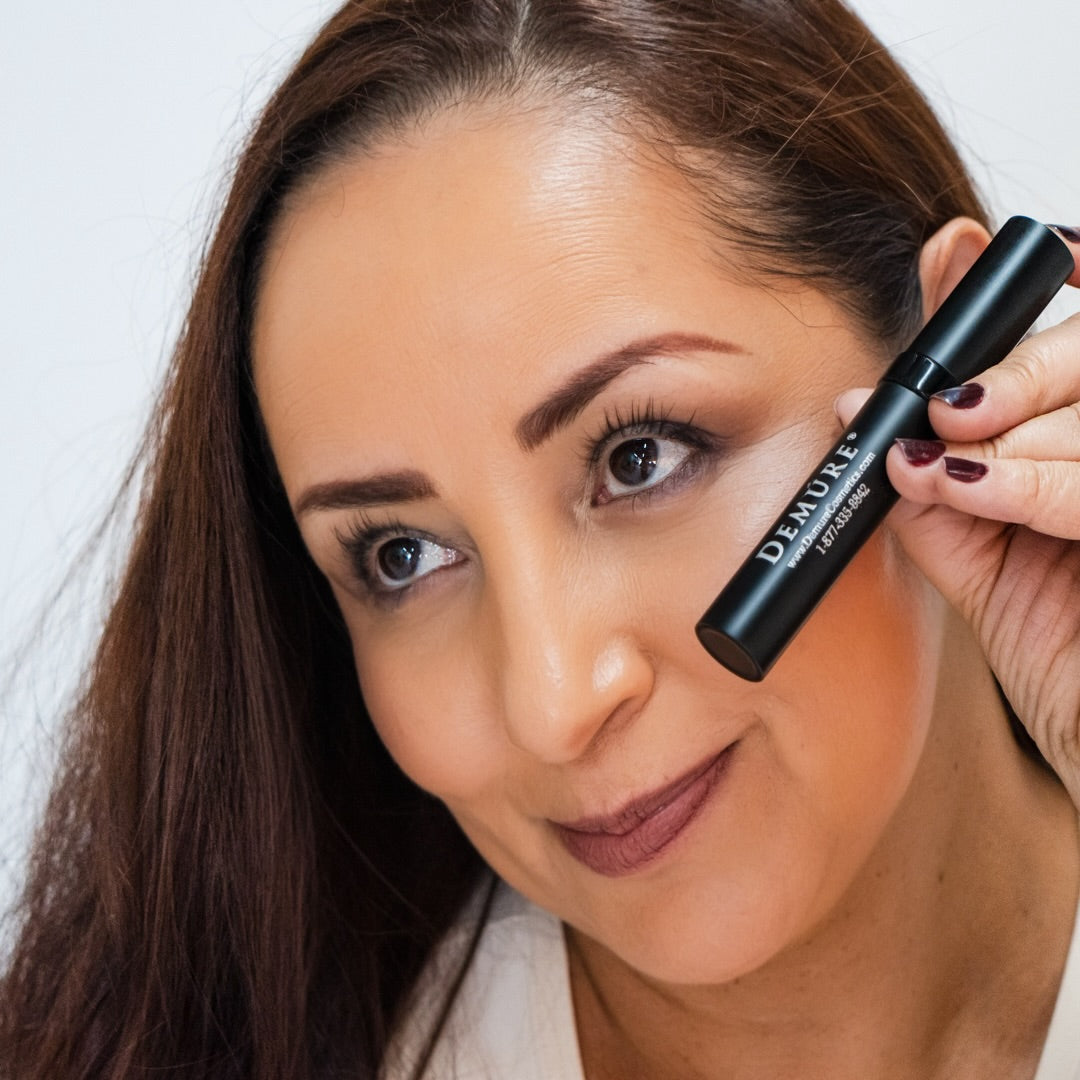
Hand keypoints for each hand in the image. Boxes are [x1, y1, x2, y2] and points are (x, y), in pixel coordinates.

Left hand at [836, 232, 1079, 805]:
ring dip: (1015, 431)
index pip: (1079, 330)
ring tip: (953, 469)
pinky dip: (1028, 481)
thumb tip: (865, 408)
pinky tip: (970, 486)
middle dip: (1014, 367)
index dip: (1024, 281)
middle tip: (945, 408)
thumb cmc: (1067, 655)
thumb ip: (937, 484)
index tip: (953, 248)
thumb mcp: (984, 560)